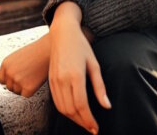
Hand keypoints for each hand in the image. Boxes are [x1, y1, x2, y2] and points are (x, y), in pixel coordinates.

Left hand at [0, 32, 49, 96]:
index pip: (1, 80)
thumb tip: (9, 79)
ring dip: (23, 87)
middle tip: (26, 77)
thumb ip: (10, 68)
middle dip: (16, 84)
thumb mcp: (17, 57)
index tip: (14, 79)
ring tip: (31, 77)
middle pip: (9, 87)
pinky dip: (30, 90)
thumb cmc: (35, 52)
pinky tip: (35, 81)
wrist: (47, 51)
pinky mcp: (27, 89)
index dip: (8, 80)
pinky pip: (25, 95)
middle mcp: (9, 73)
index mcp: (5, 64)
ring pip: (17, 91)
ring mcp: (18, 82)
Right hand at [48, 3, 110, 134]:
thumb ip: (100, 87)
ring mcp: (54, 79)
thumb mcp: (94, 64)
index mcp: (75, 75)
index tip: (96, 128)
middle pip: (70, 110)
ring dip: (73, 118)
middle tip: (92, 127)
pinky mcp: (50, 79)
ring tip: (84, 121)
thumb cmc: (81, 46)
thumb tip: (107, 106)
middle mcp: (62, 79)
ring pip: (62, 108)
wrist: (63, 32)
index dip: (89, 120)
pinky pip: (56, 100)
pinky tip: (73, 111)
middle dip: (82, 122)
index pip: (81, 105)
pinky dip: (64, 110)